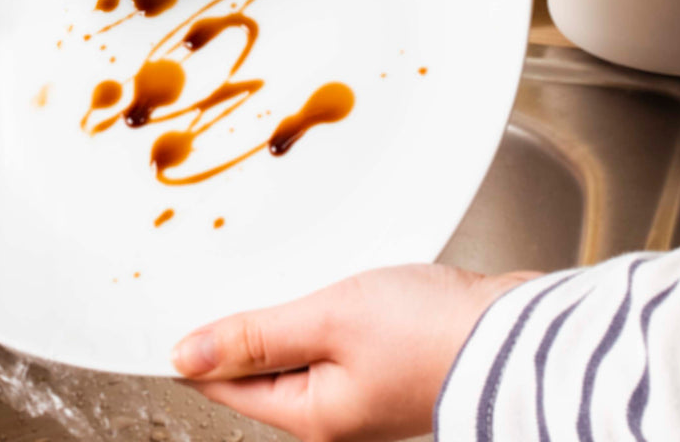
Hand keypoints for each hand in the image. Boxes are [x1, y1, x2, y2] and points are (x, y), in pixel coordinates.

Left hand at [171, 264, 536, 441]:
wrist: (519, 335)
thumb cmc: (429, 332)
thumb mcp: (328, 322)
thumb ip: (256, 336)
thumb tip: (183, 356)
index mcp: (311, 414)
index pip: (223, 383)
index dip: (190, 343)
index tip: (160, 307)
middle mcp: (333, 410)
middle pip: (257, 367)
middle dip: (231, 323)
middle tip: (201, 273)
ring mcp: (361, 388)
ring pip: (293, 347)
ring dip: (273, 310)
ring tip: (252, 267)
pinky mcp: (387, 361)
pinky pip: (328, 336)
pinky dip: (312, 305)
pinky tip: (312, 275)